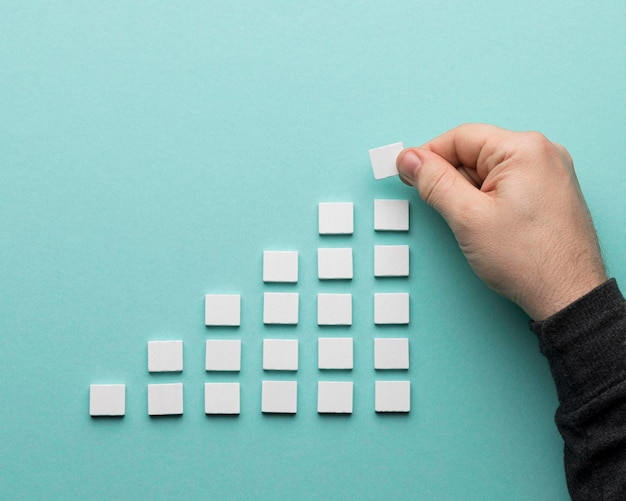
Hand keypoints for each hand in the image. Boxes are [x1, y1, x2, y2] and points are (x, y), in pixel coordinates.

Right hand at [396, 123, 606, 320]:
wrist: (568, 295)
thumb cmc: (527, 260)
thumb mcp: (467, 217)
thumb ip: (434, 182)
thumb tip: (409, 159)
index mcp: (524, 149)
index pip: (461, 137)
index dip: (428, 156)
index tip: (406, 173)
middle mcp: (541, 153)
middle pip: (475, 152)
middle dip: (450, 178)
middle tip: (437, 206)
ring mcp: (549, 173)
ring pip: (488, 171)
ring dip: (467, 192)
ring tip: (469, 224)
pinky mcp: (549, 193)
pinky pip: (506, 184)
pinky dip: (486, 200)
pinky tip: (484, 224)